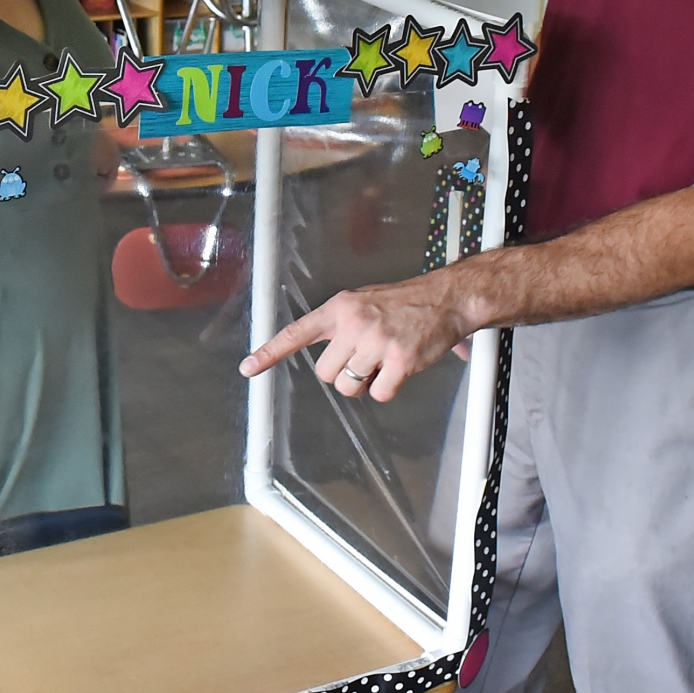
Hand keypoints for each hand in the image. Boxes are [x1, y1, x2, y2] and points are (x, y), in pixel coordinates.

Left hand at [239, 270, 472, 401]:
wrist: (445, 299)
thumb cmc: (404, 302)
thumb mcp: (363, 301)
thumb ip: (340, 324)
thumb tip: (322, 349)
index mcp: (340, 308)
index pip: (296, 332)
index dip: (269, 352)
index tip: (248, 368)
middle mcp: (354, 324)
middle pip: (325, 373)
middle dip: (341, 373)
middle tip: (364, 358)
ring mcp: (376, 342)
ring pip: (348, 387)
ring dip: (363, 383)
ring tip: (382, 362)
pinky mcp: (399, 361)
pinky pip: (378, 394)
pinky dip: (387, 389)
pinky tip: (399, 369)